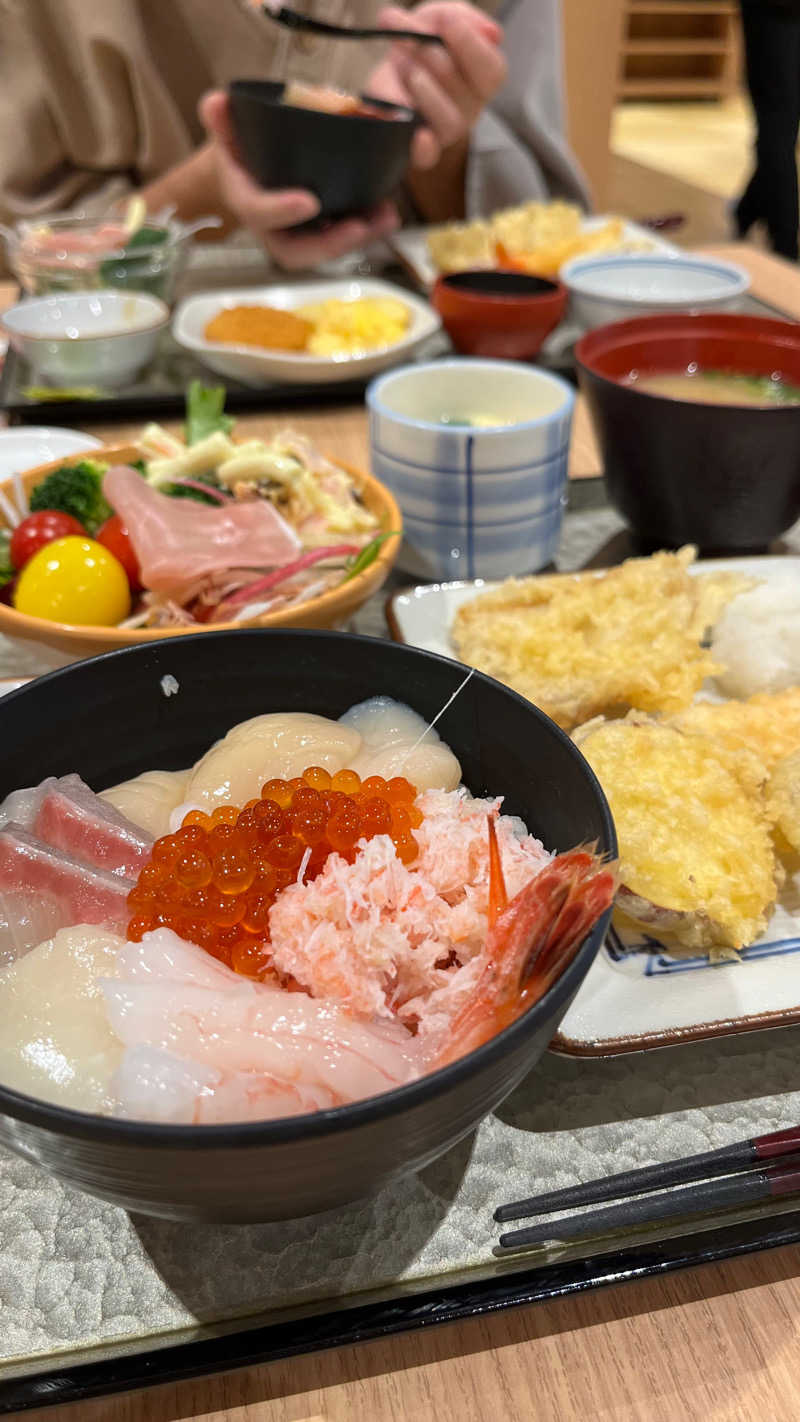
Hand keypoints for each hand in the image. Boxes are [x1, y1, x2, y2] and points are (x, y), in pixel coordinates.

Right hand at [199, 91, 398, 269]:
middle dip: (329, 243)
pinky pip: (340, 239)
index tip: (309, 202)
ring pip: (324, 250)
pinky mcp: (318, 232)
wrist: (247, 169)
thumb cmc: (241, 151)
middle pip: (296, 251)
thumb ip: (222, 119)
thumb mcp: (228, 130)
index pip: (258, 212)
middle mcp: (271, 227)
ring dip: (357, 239)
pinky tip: (386, 213)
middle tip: (359, 226)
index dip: (281, 211)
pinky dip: (366, 230)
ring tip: (385, 217)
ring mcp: (296, 234)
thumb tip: (217, 103)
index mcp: (246, 200)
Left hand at [368, 2, 506, 170]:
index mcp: (483, 78)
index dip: (470, 44)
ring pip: (447, 119)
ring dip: (421, 86)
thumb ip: (460, 17)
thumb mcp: (439, 19)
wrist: (394, 77)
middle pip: (460, 87)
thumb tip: (490, 33)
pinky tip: (418, 134)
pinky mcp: (421, 149)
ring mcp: (446, 131)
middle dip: (428, 53)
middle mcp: (470, 108)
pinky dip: (424, 148)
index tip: (446, 22)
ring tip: (402, 63)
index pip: (491, 70)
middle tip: (404, 31)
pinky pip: (428, 157)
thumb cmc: (424, 46)